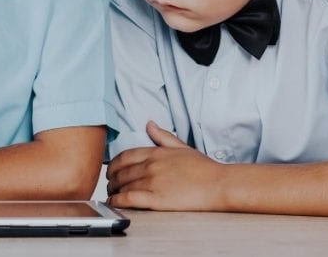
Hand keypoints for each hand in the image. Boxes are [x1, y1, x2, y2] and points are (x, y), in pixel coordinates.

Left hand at [106, 121, 226, 210]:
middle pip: (120, 172)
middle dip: (111, 179)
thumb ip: (163, 136)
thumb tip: (150, 124)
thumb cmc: (204, 169)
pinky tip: (114, 203)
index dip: (114, 164)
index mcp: (157, 153)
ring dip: (113, 191)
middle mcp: (151, 166)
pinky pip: (129, 199)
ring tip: (112, 195)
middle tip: (110, 184)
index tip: (112, 170)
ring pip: (122, 186)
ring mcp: (153, 182)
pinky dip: (117, 201)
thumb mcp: (183, 147)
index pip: (125, 156)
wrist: (218, 185)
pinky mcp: (156, 199)